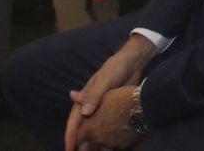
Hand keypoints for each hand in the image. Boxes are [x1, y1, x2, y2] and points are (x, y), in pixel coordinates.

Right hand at [63, 35, 155, 150]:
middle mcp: (91, 104)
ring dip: (91, 139)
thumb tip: (84, 113)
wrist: (135, 62)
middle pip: (82, 126)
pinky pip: (105, 124)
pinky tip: (106, 143)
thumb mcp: (105, 79)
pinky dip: (104, 134)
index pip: (75, 119)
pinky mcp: (113, 109)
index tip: (69, 147)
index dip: (71, 134)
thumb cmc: (117, 68)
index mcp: (85, 97)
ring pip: (93, 127)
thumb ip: (94, 95)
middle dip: (79, 140)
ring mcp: (102, 107)